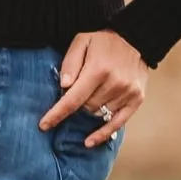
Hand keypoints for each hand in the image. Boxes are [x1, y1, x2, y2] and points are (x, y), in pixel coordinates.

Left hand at [40, 29, 147, 147]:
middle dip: (76, 105)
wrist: (135, 37)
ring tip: (90, 97)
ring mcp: (127, 93)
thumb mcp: (82, 42)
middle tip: (75, 94)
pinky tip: (89, 142)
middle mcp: (115, 83)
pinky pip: (118, 122)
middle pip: (85, 108)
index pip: (73, 99)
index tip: (44, 125)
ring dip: (89, 111)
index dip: (57, 114)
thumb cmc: (103, 41)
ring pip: (99, 114)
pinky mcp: (137, 99)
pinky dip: (103, 133)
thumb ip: (70, 63)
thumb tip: (64, 85)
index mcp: (98, 70)